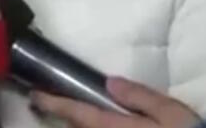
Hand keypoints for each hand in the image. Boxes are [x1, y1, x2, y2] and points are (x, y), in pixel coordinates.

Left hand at [31, 77, 201, 127]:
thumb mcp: (169, 111)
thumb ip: (140, 96)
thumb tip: (110, 83)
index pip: (81, 115)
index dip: (56, 105)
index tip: (35, 94)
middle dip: (64, 117)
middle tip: (49, 101)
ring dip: (77, 125)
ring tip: (71, 113)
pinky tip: (94, 123)